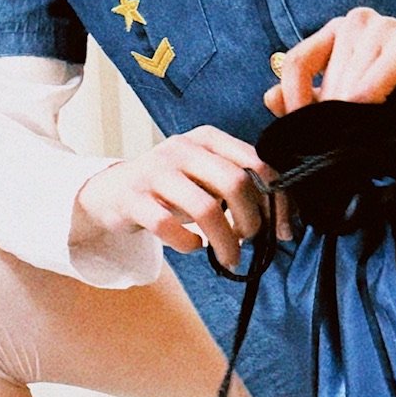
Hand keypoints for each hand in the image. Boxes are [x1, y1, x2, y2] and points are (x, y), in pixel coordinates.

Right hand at [71, 125, 294, 271]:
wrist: (112, 192)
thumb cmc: (170, 188)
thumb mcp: (204, 174)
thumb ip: (238, 185)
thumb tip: (282, 219)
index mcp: (207, 138)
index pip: (256, 163)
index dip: (277, 200)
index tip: (284, 230)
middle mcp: (182, 148)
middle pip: (235, 183)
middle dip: (252, 220)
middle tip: (251, 241)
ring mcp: (155, 172)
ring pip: (205, 208)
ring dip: (225, 241)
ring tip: (230, 257)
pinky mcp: (133, 198)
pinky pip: (168, 226)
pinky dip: (188, 243)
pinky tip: (193, 246)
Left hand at [261, 5, 395, 123]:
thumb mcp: (350, 108)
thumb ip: (311, 102)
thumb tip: (268, 96)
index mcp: (338, 32)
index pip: (296, 63)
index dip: (295, 102)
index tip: (301, 136)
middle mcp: (358, 22)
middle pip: (323, 77)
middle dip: (331, 117)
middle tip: (343, 145)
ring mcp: (384, 27)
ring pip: (347, 81)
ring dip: (355, 114)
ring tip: (372, 132)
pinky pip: (376, 77)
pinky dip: (373, 99)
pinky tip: (378, 113)